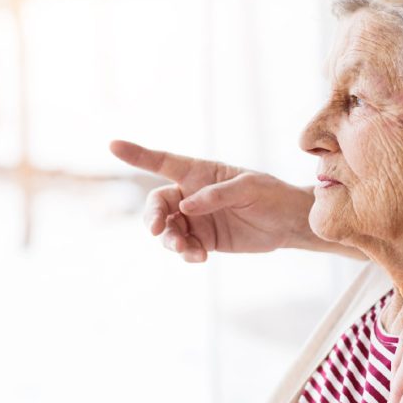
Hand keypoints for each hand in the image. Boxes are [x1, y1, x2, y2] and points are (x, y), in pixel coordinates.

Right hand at [109, 139, 345, 261]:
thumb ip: (218, 194)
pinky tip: (199, 257)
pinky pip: (184, 247)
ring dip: (169, 240)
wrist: (289, 223)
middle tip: (160, 229)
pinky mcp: (204, 239)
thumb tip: (186, 206)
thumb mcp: (250, 188)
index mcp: (200, 172)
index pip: (164, 162)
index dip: (138, 154)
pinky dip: (185, 253)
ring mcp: (196, 218)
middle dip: (153, 216)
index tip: (113, 145)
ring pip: (167, 229)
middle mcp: (192, 194)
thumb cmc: (272, 195)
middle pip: (157, 203)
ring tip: (186, 248)